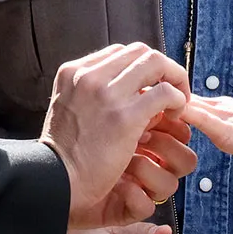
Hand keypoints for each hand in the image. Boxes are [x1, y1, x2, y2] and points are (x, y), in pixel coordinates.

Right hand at [42, 44, 196, 228]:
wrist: (54, 181)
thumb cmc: (64, 154)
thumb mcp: (69, 108)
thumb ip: (93, 93)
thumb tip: (132, 88)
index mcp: (73, 72)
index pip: (120, 52)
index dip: (142, 67)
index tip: (152, 85)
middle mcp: (88, 77)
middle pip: (140, 51)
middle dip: (163, 68)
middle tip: (173, 89)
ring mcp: (106, 95)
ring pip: (156, 63)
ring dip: (174, 79)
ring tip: (177, 102)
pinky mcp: (124, 118)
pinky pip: (165, 93)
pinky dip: (178, 100)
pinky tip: (175, 115)